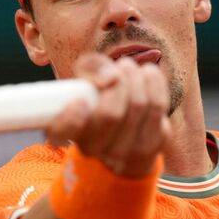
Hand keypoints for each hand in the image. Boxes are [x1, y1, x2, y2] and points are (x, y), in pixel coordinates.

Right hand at [46, 53, 170, 177]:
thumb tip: (110, 75)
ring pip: (138, 105)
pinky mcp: (150, 146)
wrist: (125, 131)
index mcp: (64, 132)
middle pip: (110, 114)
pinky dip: (154, 82)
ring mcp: (122, 152)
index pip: (61, 134)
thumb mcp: (86, 79)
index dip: (71, 120)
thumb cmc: (98, 99)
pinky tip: (148, 74)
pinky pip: (157, 106)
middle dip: (119, 81)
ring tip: (130, 67)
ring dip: (136, 77)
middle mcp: (91, 148)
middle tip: (120, 66)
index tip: (80, 101)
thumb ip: (90, 67)